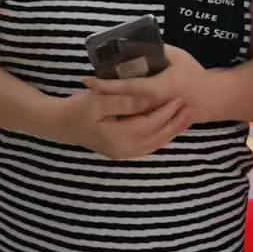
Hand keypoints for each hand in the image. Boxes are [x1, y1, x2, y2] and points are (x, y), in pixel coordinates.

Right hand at [57, 89, 191, 160]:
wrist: (61, 125)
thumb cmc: (79, 109)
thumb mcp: (100, 101)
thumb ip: (125, 101)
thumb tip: (148, 99)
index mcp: (120, 136)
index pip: (151, 123)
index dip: (167, 111)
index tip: (179, 98)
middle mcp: (125, 149)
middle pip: (158, 137)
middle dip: (175, 123)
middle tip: (190, 108)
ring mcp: (124, 153)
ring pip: (155, 144)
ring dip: (171, 131)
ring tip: (186, 117)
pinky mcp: (122, 152)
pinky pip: (148, 147)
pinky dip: (161, 137)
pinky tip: (169, 127)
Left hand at [83, 45, 216, 121]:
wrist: (212, 98)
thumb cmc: (194, 74)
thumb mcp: (178, 56)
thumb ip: (159, 50)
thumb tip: (137, 43)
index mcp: (158, 88)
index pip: (127, 87)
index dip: (106, 85)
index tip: (88, 81)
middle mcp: (154, 105)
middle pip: (123, 103)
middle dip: (103, 97)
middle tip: (86, 90)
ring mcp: (155, 117)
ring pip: (128, 114)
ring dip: (111, 106)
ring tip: (94, 98)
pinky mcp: (156, 123)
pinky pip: (137, 120)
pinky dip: (123, 114)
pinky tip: (111, 109)